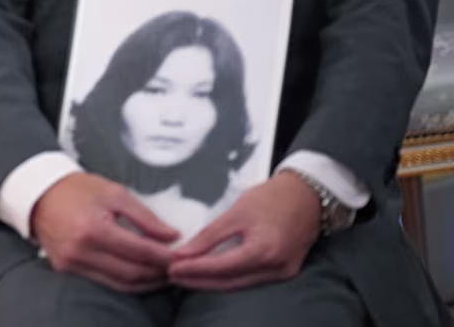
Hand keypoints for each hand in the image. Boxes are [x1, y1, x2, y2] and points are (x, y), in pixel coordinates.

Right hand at [33, 172, 178, 292]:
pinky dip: (126, 281)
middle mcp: (81, 251)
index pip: (140, 251)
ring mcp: (72, 264)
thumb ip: (145, 216)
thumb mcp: (114, 192)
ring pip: (120, 285)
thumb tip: (172, 236)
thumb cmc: (78, 189)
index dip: (165, 256)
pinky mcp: (67, 270)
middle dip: (159, 273)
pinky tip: (140, 273)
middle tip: (178, 267)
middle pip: (132, 273)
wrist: (39, 194)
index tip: (183, 255)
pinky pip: (104, 282)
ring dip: (146, 282)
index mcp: (94, 229)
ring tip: (163, 273)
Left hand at [169, 171, 319, 290]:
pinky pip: (251, 280)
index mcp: (265, 251)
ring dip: (212, 282)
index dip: (195, 269)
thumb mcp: (236, 212)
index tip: (171, 268)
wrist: (308, 195)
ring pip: (240, 284)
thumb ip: (210, 235)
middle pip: (230, 282)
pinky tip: (211, 274)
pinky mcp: (285, 271)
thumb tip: (184, 252)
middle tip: (173, 275)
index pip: (222, 267)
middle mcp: (276, 268)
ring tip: (186, 276)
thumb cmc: (272, 198)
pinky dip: (229, 278)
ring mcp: (283, 273)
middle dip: (200, 280)